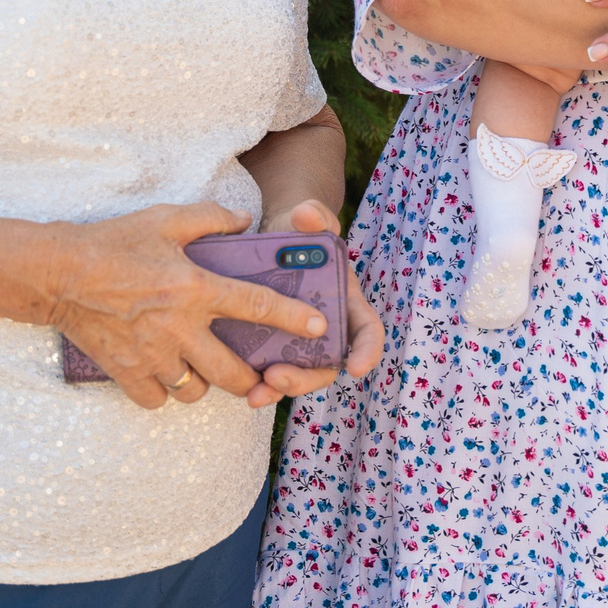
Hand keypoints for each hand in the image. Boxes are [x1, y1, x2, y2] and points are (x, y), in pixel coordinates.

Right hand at [45, 201, 330, 411]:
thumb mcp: (166, 219)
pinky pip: (158, 400)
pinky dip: (165, 393)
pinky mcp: (125, 372)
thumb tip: (245, 221)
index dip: (291, 318)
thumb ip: (212, 218)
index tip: (319, 327)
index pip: (255, 305)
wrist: (57, 274)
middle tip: (254, 370)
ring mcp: (150, 355)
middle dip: (251, 377)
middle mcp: (178, 327)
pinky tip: (165, 374)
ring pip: (195, 391)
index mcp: (194, 288)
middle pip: (231, 372)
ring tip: (202, 368)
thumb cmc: (114, 242)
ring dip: (205, 384)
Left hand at [247, 198, 384, 406]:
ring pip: (297, 374)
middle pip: (327, 364)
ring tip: (255, 393)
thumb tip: (306, 213)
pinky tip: (241, 390)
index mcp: (346, 301)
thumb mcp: (308, 220)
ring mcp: (298, 340)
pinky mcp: (271, 344)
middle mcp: (326, 327)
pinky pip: (269, 371)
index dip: (367, 351)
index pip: (367, 331)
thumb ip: (315, 215)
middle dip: (306, 378)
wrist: (271, 239)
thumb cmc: (299, 231)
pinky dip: (258, 383)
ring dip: (278, 388)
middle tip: (278, 377)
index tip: (357, 367)